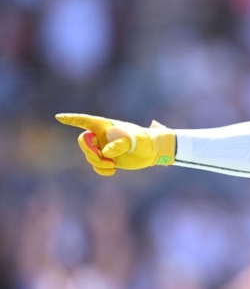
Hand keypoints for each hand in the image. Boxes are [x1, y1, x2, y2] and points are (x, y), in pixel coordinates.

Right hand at [55, 113, 175, 175]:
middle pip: (83, 141)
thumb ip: (121, 143)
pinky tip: (111, 171)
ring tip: (112, 166)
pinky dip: (100, 169)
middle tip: (100, 157)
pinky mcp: (108, 159)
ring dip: (98, 162)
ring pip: (90, 156)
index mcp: (106, 126)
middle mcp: (102, 136)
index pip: (86, 121)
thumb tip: (106, 152)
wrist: (153, 151)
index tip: (58, 117)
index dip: (72, 119)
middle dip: (88, 150)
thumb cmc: (145, 139)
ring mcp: (103, 148)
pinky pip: (96, 166)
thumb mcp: (136, 139)